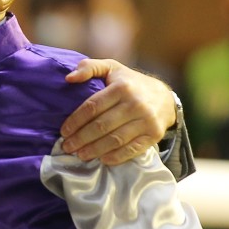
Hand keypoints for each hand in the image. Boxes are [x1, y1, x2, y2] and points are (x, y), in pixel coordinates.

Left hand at [60, 58, 175, 164]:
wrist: (164, 97)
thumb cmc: (130, 83)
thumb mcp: (111, 68)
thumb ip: (89, 67)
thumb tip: (68, 78)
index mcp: (122, 87)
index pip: (92, 107)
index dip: (76, 121)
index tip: (64, 131)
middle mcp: (135, 103)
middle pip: (101, 125)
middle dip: (81, 138)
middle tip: (67, 147)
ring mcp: (146, 120)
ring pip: (115, 139)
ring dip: (95, 150)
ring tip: (80, 155)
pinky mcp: (154, 134)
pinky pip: (132, 149)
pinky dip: (116, 157)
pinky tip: (103, 160)